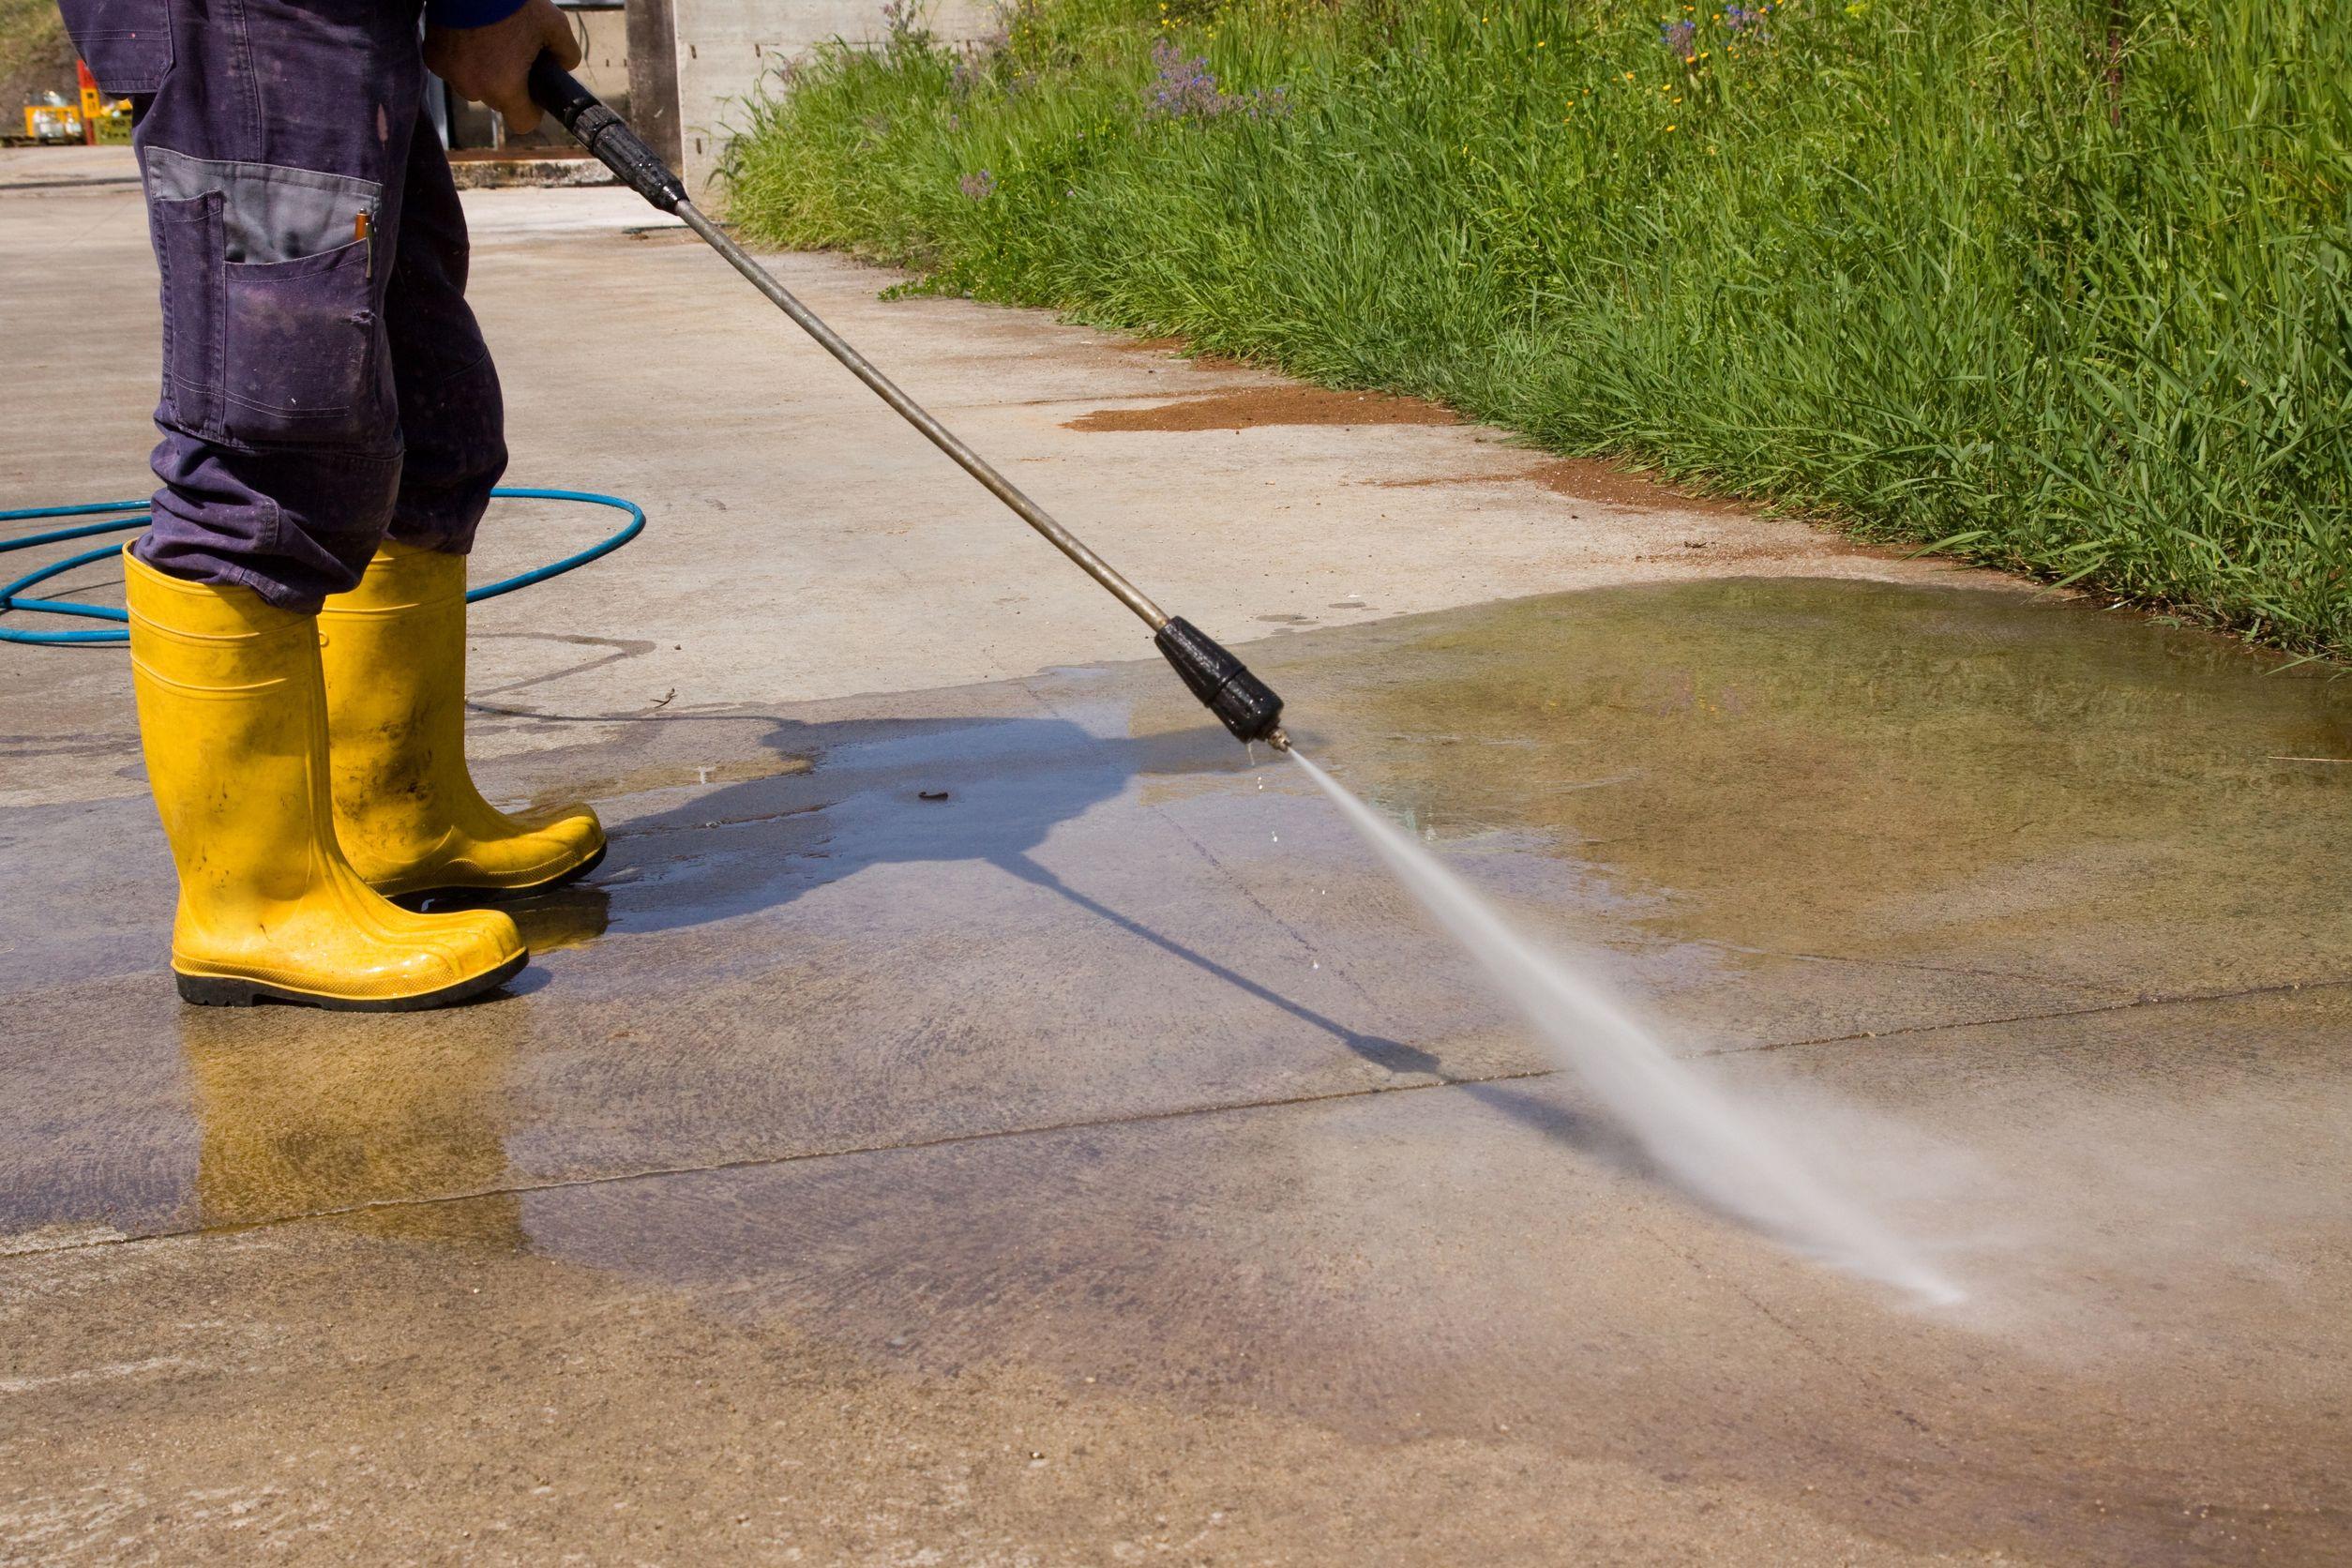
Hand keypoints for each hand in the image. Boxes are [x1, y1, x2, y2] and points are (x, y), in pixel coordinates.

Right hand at [424, 0, 582, 136]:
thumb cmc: (513, 2)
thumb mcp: (554, 25)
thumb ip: (566, 54)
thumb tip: (565, 66)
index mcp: (505, 87)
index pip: (522, 123)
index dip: (532, 110)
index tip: (534, 94)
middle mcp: (474, 87)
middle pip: (497, 102)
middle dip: (507, 85)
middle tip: (513, 56)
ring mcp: (450, 73)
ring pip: (473, 85)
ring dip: (482, 73)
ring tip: (491, 42)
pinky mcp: (433, 57)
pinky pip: (452, 68)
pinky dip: (461, 58)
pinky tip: (469, 36)